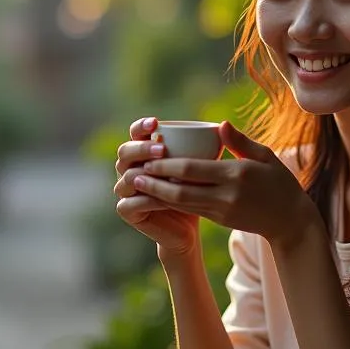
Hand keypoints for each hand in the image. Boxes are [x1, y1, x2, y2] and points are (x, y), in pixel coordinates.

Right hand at [113, 117, 199, 255]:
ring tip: (165, 174)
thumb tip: (224, 125)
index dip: (141, 126)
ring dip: (145, 174)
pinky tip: (164, 199)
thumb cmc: (196, 191)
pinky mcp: (127, 211)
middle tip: (162, 149)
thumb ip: (209, 148)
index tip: (156, 123)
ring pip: (128, 177)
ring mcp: (125, 190)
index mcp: (143, 152)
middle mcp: (130, 168)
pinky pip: (130, 203)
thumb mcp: (203, 168)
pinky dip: (147, 200)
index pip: (135, 133)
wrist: (188, 225)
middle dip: (141, 149)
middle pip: (124, 152)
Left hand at [130, 121, 318, 246]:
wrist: (290, 220)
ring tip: (138, 185)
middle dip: (155, 183)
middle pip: (181, 190)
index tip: (148, 158)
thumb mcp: (265, 156)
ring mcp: (221, 210)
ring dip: (158, 195)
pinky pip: (191, 210)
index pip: (193, 170)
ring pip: (182, 204)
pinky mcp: (219, 220)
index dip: (166, 166)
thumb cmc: (279, 182)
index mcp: (236, 175)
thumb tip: (219, 125)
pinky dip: (172, 203)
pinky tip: (157, 195)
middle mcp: (226, 195)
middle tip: (133, 174)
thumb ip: (240, 141)